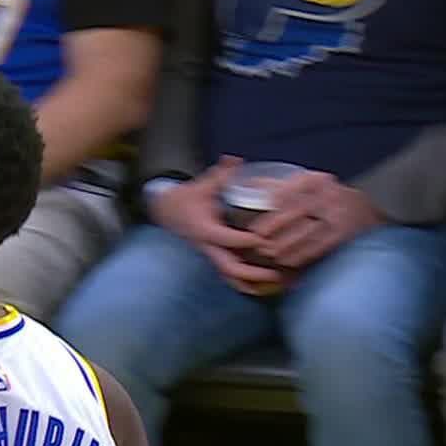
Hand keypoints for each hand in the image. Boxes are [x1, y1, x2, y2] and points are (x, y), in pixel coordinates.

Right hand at [149, 157, 290, 295]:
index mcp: (203, 228)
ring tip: (275, 284)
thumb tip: (235, 160)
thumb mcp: (203, 184)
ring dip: (251, 283)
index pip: (224, 238)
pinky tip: (266, 286)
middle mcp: (207, 246)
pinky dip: (247, 282)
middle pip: (228, 267)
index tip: (262, 239)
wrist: (169, 212)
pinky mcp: (216, 257)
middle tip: (275, 272)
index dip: (243, 240)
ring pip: (229, 276)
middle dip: (252, 272)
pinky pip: (230, 275)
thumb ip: (221, 174)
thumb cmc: (189, 197)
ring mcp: (211, 254)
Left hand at [248, 171, 382, 269]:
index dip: (272, 202)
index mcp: (317, 180)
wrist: (362, 213)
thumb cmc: (324, 198)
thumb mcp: (306, 186)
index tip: (257, 216)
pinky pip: (317, 247)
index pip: (291, 189)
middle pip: (297, 210)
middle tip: (257, 237)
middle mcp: (329, 195)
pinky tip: (285, 260)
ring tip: (267, 251)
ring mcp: (338, 216)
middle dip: (274, 225)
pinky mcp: (343, 235)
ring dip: (284, 244)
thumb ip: (279, 185)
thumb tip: (250, 183)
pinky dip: (299, 255)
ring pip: (306, 231)